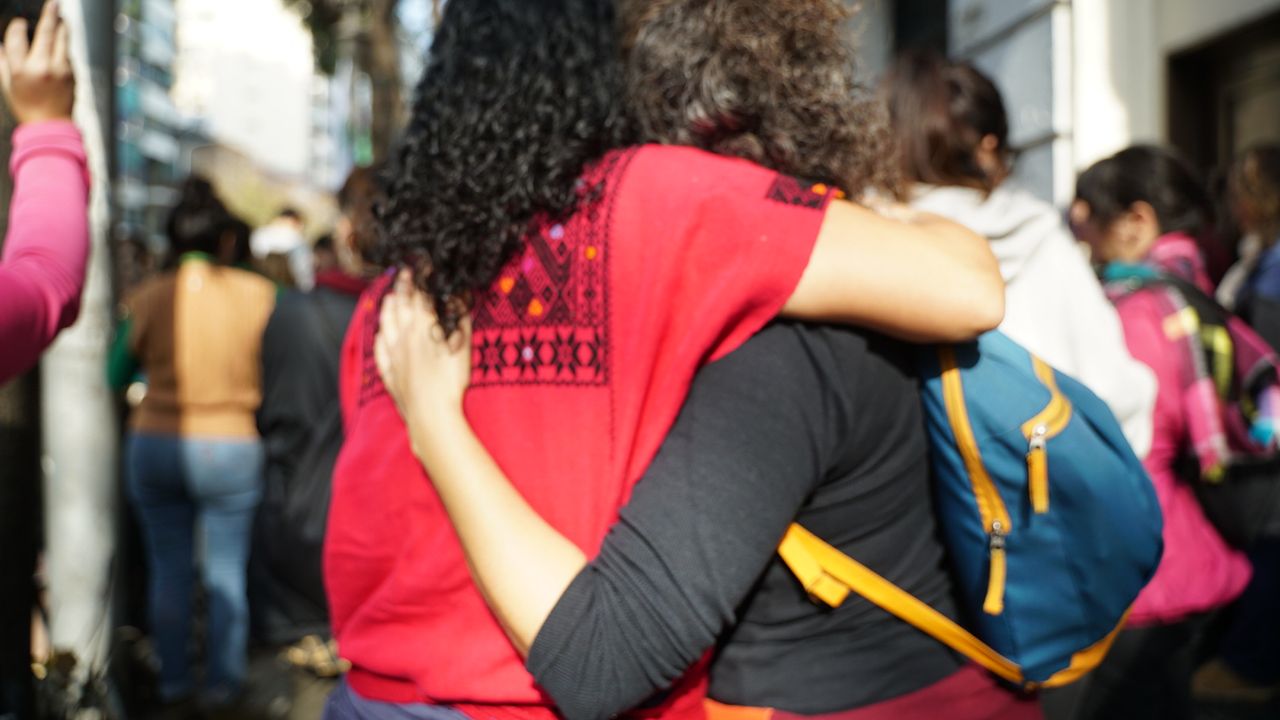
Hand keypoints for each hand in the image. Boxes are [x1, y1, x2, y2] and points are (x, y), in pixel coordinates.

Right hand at [0, 1, 73, 124]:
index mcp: (20, 70)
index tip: (20, 23)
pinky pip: (67, 53)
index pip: (16, 40)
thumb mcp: (8, 85)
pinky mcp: (72, 75)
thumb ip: (3, 62)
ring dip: (61, 26)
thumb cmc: (26, 105)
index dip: (17, 28)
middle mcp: (41, 68)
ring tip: (61, 15)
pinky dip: (64, 44)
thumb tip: (0, 43)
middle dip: (49, 15)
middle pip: (45, 34)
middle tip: (54, 3)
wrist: (51, 126)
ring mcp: (60, 71)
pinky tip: (63, 37)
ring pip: (61, 40)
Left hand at [375, 270, 473, 440]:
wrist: (431, 415)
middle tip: (402, 273)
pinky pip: (379, 350)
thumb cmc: (451, 381)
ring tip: (389, 296)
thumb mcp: (462, 347)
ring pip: (386, 324)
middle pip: (400, 305)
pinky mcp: (389, 374)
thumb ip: (459, 321)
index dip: (420, 278)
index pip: (420, 295)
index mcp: (423, 327)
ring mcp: (393, 355)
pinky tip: (379, 333)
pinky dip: (379, 336)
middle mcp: (404, 336)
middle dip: (402, 286)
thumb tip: (458, 300)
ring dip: (388, 307)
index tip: (421, 264)